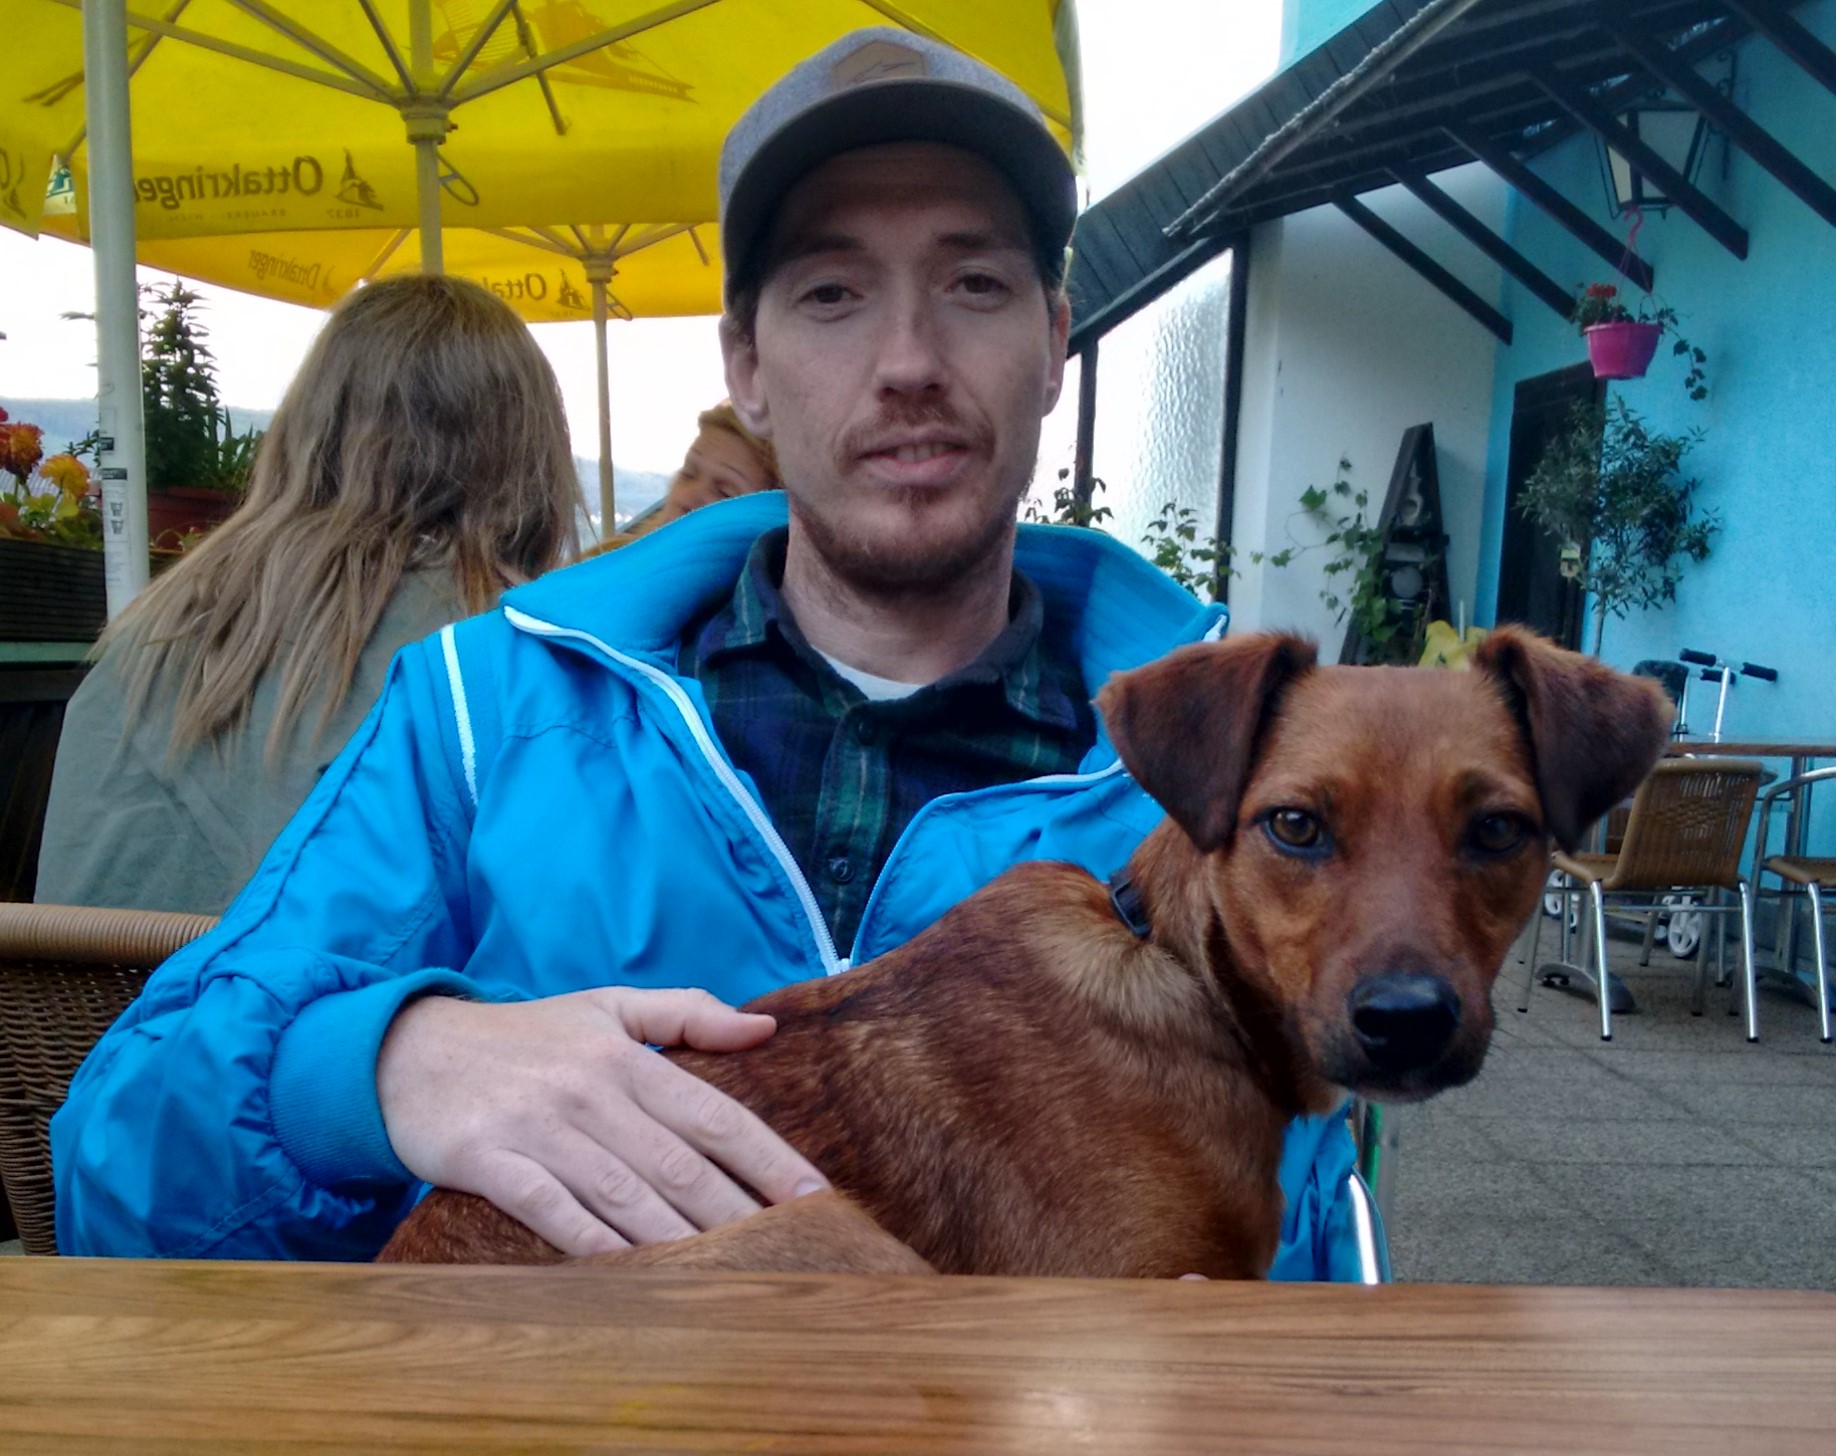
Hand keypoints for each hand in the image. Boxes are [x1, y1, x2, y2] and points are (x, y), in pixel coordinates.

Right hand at [376, 988, 828, 1256]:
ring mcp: (539, 1126)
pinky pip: (552, 1210)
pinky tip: (633, 1272)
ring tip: (731, 1273)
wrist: (405, 1050)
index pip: (713, 1113)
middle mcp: (589, 1089)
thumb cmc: (522, 1036)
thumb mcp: (604, 1006)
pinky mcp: (488, 1160)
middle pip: (679, 1163)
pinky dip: (595, 1242)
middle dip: (739, 1211)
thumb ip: (685, 1012)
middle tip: (789, 1251)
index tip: (813, 1196)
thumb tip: (763, 1027)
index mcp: (624, 1056)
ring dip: (680, 1237)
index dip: (767, 1157)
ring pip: (624, 1192)